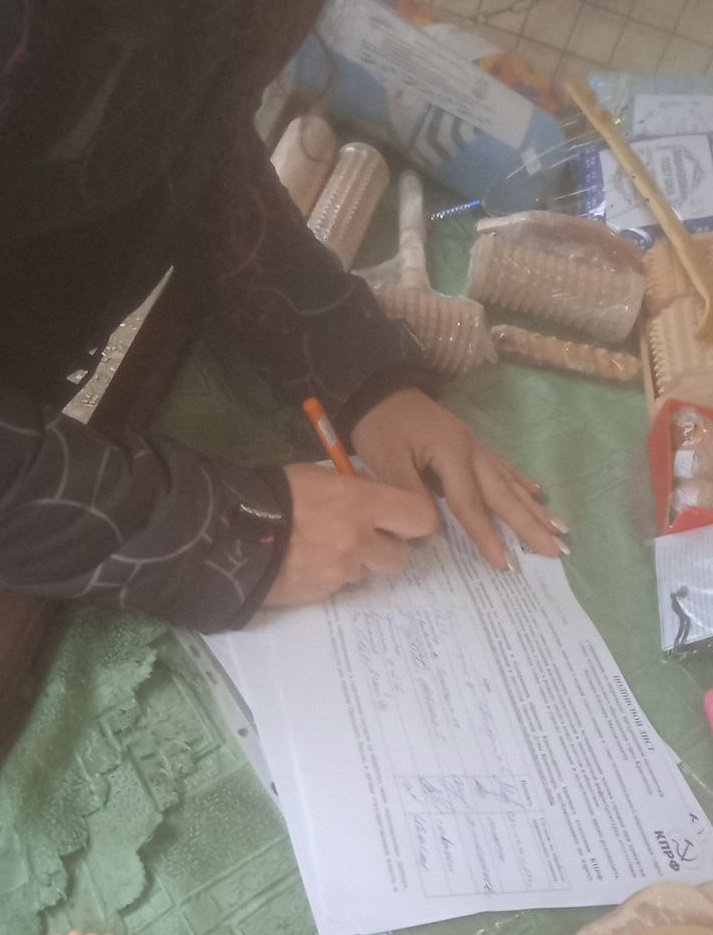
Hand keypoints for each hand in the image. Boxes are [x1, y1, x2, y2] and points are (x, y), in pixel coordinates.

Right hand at [264, 463, 438, 605]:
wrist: (231, 531)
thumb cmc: (276, 492)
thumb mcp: (321, 477)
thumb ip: (355, 489)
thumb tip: (375, 497)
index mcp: (362, 503)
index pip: (420, 519)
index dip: (417, 522)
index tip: (406, 521)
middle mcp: (359, 540)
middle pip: (399, 556)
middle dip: (384, 549)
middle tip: (363, 538)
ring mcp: (341, 571)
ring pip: (367, 573)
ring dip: (356, 564)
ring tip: (325, 549)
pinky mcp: (321, 594)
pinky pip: (339, 587)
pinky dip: (329, 577)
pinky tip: (306, 563)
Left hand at [350, 388, 567, 569]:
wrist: (377, 388)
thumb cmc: (380, 426)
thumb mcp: (387, 461)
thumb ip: (412, 495)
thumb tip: (435, 531)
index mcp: (452, 456)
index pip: (472, 505)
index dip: (487, 536)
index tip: (506, 565)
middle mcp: (472, 451)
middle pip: (503, 495)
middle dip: (531, 525)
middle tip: (558, 550)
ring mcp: (473, 445)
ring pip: (509, 482)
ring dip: (534, 507)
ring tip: (560, 527)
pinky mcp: (468, 442)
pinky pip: (501, 465)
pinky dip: (520, 480)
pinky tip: (537, 491)